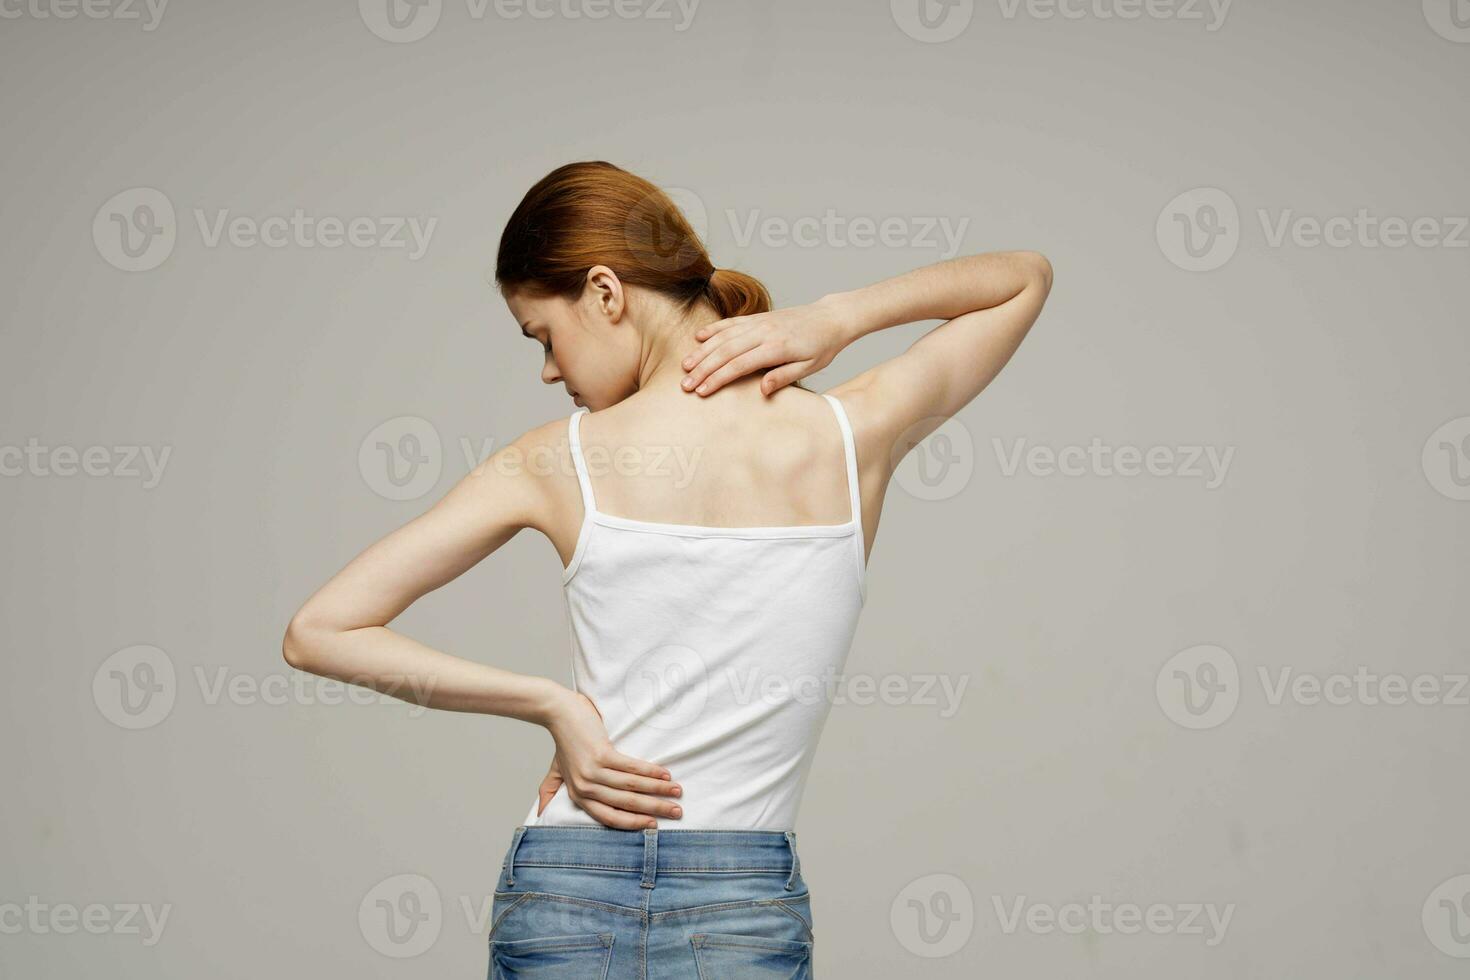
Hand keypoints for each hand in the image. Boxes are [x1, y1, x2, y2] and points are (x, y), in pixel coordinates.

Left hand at [543, 689, 682, 828]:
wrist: (558, 712)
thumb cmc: (562, 741)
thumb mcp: (555, 770)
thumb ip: (550, 791)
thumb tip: (540, 813)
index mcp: (578, 795)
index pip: (610, 817)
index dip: (634, 823)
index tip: (654, 825)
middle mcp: (586, 788)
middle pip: (626, 804)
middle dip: (654, 810)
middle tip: (677, 812)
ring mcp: (594, 772)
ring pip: (632, 787)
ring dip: (658, 790)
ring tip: (677, 792)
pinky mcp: (602, 754)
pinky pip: (631, 767)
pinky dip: (651, 772)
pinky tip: (665, 774)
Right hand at [680, 295, 853, 396]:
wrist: (830, 318)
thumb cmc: (822, 347)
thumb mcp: (809, 367)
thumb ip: (784, 377)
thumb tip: (762, 390)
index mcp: (776, 348)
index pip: (740, 365)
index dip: (718, 379)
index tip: (702, 391)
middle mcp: (764, 332)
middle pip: (726, 351)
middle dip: (703, 368)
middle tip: (685, 384)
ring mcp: (759, 322)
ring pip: (724, 336)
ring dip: (703, 351)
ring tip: (685, 365)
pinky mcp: (758, 317)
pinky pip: (731, 322)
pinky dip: (714, 330)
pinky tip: (699, 338)